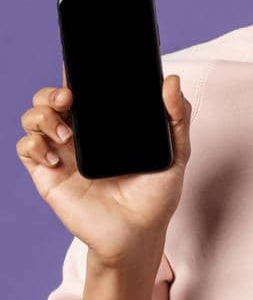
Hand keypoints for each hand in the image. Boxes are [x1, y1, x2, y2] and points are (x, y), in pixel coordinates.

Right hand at [15, 62, 193, 270]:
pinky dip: (33, 145)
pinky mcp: (48, 175)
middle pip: (51, 99)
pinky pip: (26, 149)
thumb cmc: (156, 194)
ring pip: (34, 119)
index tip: (79, 66)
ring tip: (65, 132)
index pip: (84, 91)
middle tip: (70, 98)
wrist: (139, 233)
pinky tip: (54, 157)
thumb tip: (172, 80)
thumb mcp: (176, 152)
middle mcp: (81, 135)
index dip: (75, 75)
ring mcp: (62, 154)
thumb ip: (177, 117)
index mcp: (107, 126)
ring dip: (42, 116)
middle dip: (52, 91)